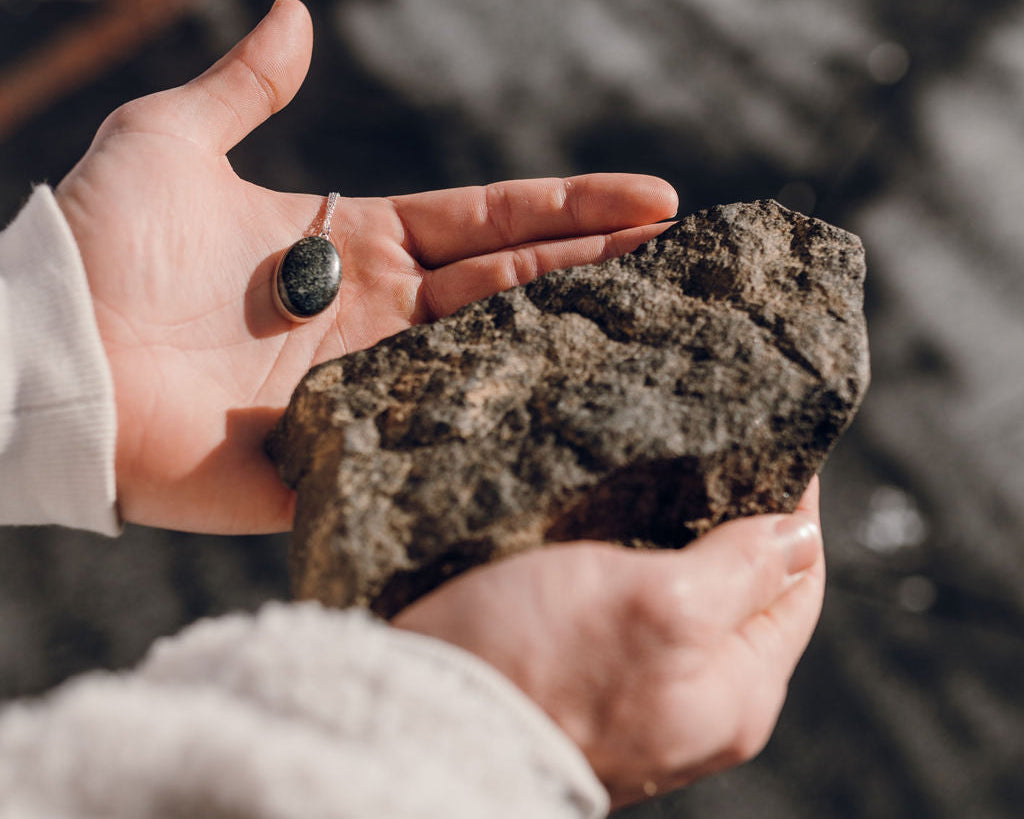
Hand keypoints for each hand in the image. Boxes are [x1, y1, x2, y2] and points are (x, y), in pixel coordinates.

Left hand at [54, 0, 676, 533]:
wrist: (52, 356)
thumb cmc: (103, 244)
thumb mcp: (171, 140)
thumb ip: (244, 86)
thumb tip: (293, 12)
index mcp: (352, 242)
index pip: (485, 222)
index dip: (567, 209)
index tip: (648, 198)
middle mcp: (374, 315)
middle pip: (508, 287)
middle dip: (595, 266)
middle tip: (679, 253)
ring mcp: (366, 388)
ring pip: (488, 358)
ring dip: (569, 338)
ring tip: (658, 319)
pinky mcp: (342, 457)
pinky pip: (435, 440)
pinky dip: (502, 428)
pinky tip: (576, 418)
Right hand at [395, 480, 824, 807]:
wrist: (426, 726)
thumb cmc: (539, 664)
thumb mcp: (659, 603)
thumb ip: (741, 572)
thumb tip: (801, 536)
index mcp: (736, 692)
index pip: (796, 587)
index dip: (792, 516)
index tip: (779, 451)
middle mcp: (699, 708)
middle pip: (745, 601)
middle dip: (737, 530)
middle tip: (715, 458)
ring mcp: (644, 706)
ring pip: (687, 609)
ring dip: (680, 549)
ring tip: (661, 486)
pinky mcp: (589, 694)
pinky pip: (635, 625)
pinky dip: (633, 577)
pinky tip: (607, 540)